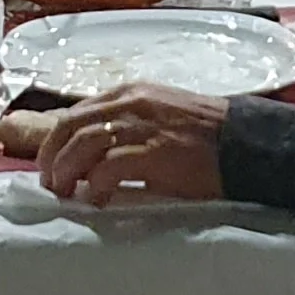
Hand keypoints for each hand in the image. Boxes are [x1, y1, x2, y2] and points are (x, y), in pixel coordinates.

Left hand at [37, 83, 230, 205]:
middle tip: (51, 184)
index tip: (49, 165)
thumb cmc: (205, 134)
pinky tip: (95, 201)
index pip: (75, 113)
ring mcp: (142, 126)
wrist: (244, 141)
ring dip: (67, 172)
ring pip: (83, 143)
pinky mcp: (154, 152)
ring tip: (66, 194)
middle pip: (71, 126)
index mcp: (129, 93)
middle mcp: (130, 104)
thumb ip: (127, 125)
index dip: (54, 141)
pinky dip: (94, 186)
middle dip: (52, 156)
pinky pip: (109, 168)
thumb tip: (94, 155)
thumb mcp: (159, 115)